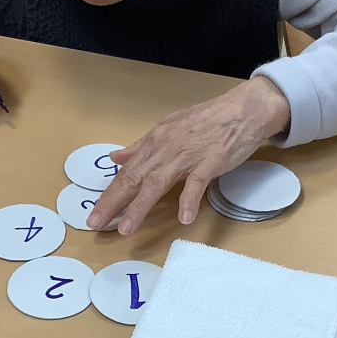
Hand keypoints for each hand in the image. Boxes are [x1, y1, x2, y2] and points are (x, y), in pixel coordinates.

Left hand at [86, 76, 290, 234]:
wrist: (242, 109)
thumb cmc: (207, 120)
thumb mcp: (168, 128)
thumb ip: (141, 146)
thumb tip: (116, 157)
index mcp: (154, 142)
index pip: (126, 172)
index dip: (109, 194)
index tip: (94, 214)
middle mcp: (165, 149)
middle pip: (134, 178)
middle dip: (113, 202)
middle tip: (96, 223)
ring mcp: (187, 156)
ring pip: (157, 182)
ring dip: (140, 206)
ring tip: (126, 228)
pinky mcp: (210, 161)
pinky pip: (197, 183)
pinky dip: (189, 200)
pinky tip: (184, 218)